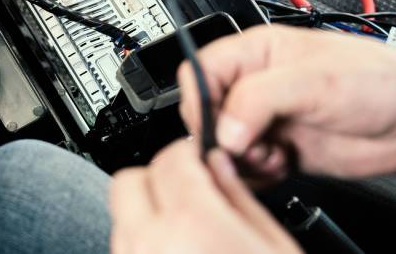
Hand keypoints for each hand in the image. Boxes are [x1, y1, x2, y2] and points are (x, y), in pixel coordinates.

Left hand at [109, 138, 300, 253]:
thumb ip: (239, 197)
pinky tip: (179, 247)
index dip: (190, 150)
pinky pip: (125, 244)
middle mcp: (150, 243)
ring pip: (122, 214)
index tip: (202, 157)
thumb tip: (219, 165)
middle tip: (190, 187)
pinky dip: (144, 237)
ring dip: (148, 208)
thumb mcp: (273, 244)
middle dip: (158, 176)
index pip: (172, 158)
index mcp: (192, 224)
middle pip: (131, 180)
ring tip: (187, 223)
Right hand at [179, 25, 395, 179]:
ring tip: (270, 156)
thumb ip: (257, 99)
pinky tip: (280, 166)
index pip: (200, 71)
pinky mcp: (277, 149)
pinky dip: (255, 174)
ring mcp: (265, 118)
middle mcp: (255, 85)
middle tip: (246, 146)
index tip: (214, 124)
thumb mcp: (311, 80)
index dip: (200, 99)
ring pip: (224, 144)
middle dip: (221, 135)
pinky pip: (245, 166)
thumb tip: (223, 129)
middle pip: (207, 112)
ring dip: (240, 158)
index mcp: (255, 52)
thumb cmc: (377, 81)